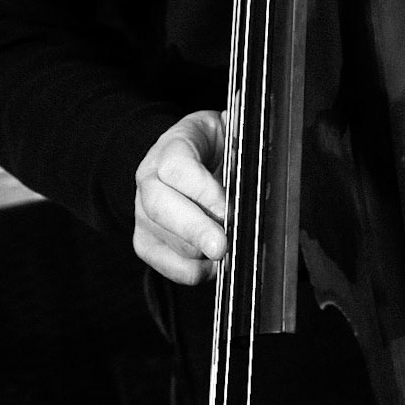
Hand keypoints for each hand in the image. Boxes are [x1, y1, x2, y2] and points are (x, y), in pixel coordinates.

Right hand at [133, 111, 227, 285]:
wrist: (202, 156)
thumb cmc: (221, 145)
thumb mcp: (234, 133)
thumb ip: (244, 148)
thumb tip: (261, 171)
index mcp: (173, 143)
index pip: (175, 166)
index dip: (202, 191)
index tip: (228, 209)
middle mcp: (150, 176)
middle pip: (159, 206)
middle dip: (194, 230)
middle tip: (222, 246)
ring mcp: (143, 210)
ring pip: (166, 239)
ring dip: (200, 252)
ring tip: (227, 248)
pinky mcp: (146, 240)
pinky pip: (167, 265)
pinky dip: (194, 271)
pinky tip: (214, 262)